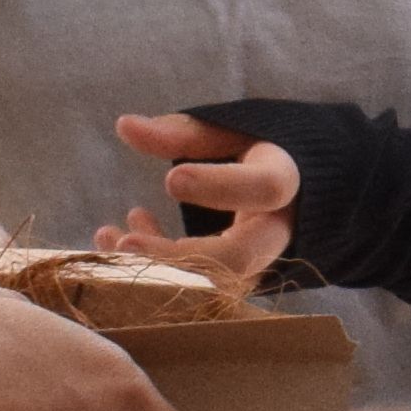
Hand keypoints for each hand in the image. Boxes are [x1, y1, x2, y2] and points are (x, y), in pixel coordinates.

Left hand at [96, 112, 298, 286]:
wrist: (297, 190)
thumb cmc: (256, 152)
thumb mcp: (227, 132)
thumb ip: (181, 133)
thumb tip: (124, 126)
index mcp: (284, 178)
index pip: (264, 188)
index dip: (219, 187)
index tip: (171, 181)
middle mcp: (278, 228)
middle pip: (240, 256)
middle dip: (179, 255)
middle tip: (126, 244)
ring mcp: (260, 261)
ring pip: (212, 280)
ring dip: (157, 265)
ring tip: (113, 239)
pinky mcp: (238, 279)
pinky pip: (198, 285)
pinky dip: (156, 267)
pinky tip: (124, 235)